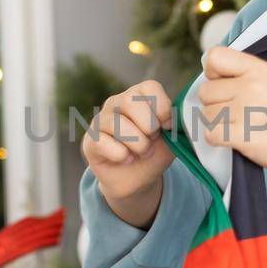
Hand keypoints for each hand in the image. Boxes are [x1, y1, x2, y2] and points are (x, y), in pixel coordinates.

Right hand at [82, 80, 174, 222]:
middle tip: (152, 139)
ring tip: (142, 152)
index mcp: (138, 97)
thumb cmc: (153, 154)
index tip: (167, 126)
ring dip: (138, 143)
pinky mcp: (90, 141)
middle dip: (148, 125)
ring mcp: (100, 121)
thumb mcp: (170, 139)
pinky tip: (127, 159)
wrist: (136, 181)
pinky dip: (121, 155)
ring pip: (116, 123)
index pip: (149, 86)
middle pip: (130, 100)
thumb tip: (176, 118)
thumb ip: (175, 126)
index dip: (162, 107)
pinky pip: (103, 142)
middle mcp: (116, 103)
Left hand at [195, 46, 266, 177]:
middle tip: (241, 114)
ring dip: (218, 124)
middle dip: (216, 105)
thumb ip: (241, 75)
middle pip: (205, 91)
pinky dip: (219, 141)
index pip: (214, 57)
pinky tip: (238, 140)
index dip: (212, 74)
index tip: (225, 86)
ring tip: (244, 127)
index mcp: (258, 68)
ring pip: (206, 115)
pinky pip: (210, 134)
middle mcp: (251, 85)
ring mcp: (246, 110)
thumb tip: (208, 79)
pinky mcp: (242, 135)